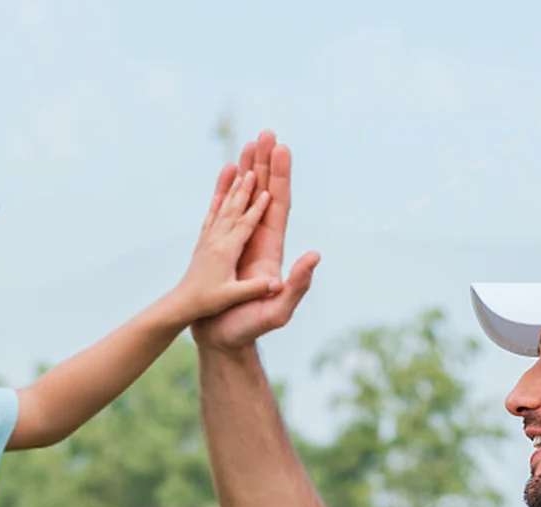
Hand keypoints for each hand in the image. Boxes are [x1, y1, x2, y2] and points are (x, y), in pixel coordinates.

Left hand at [163, 165, 277, 326]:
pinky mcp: (204, 243)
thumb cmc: (209, 304)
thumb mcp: (233, 298)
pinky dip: (217, 201)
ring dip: (234, 187)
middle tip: (255, 164)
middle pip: (235, 207)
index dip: (258, 208)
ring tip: (241, 167)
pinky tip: (220, 193)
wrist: (182, 304)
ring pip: (224, 207)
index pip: (246, 224)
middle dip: (246, 186)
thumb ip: (255, 289)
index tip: (268, 191)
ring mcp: (209, 239)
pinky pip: (212, 216)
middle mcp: (217, 240)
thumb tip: (277, 283)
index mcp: (227, 251)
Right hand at [195, 131, 320, 352]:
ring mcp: (242, 242)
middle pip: (265, 194)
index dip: (280, 177)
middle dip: (266, 164)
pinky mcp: (226, 247)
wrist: (224, 339)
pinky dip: (227, 189)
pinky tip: (227, 171)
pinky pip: (227, 210)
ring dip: (248, 170)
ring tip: (249, 141)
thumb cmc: (250, 329)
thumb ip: (299, 285)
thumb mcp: (279, 310)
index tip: (282, 149)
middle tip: (267, 132)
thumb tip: (316, 256)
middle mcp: (259, 241)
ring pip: (247, 197)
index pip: (279, 206)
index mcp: (272, 250)